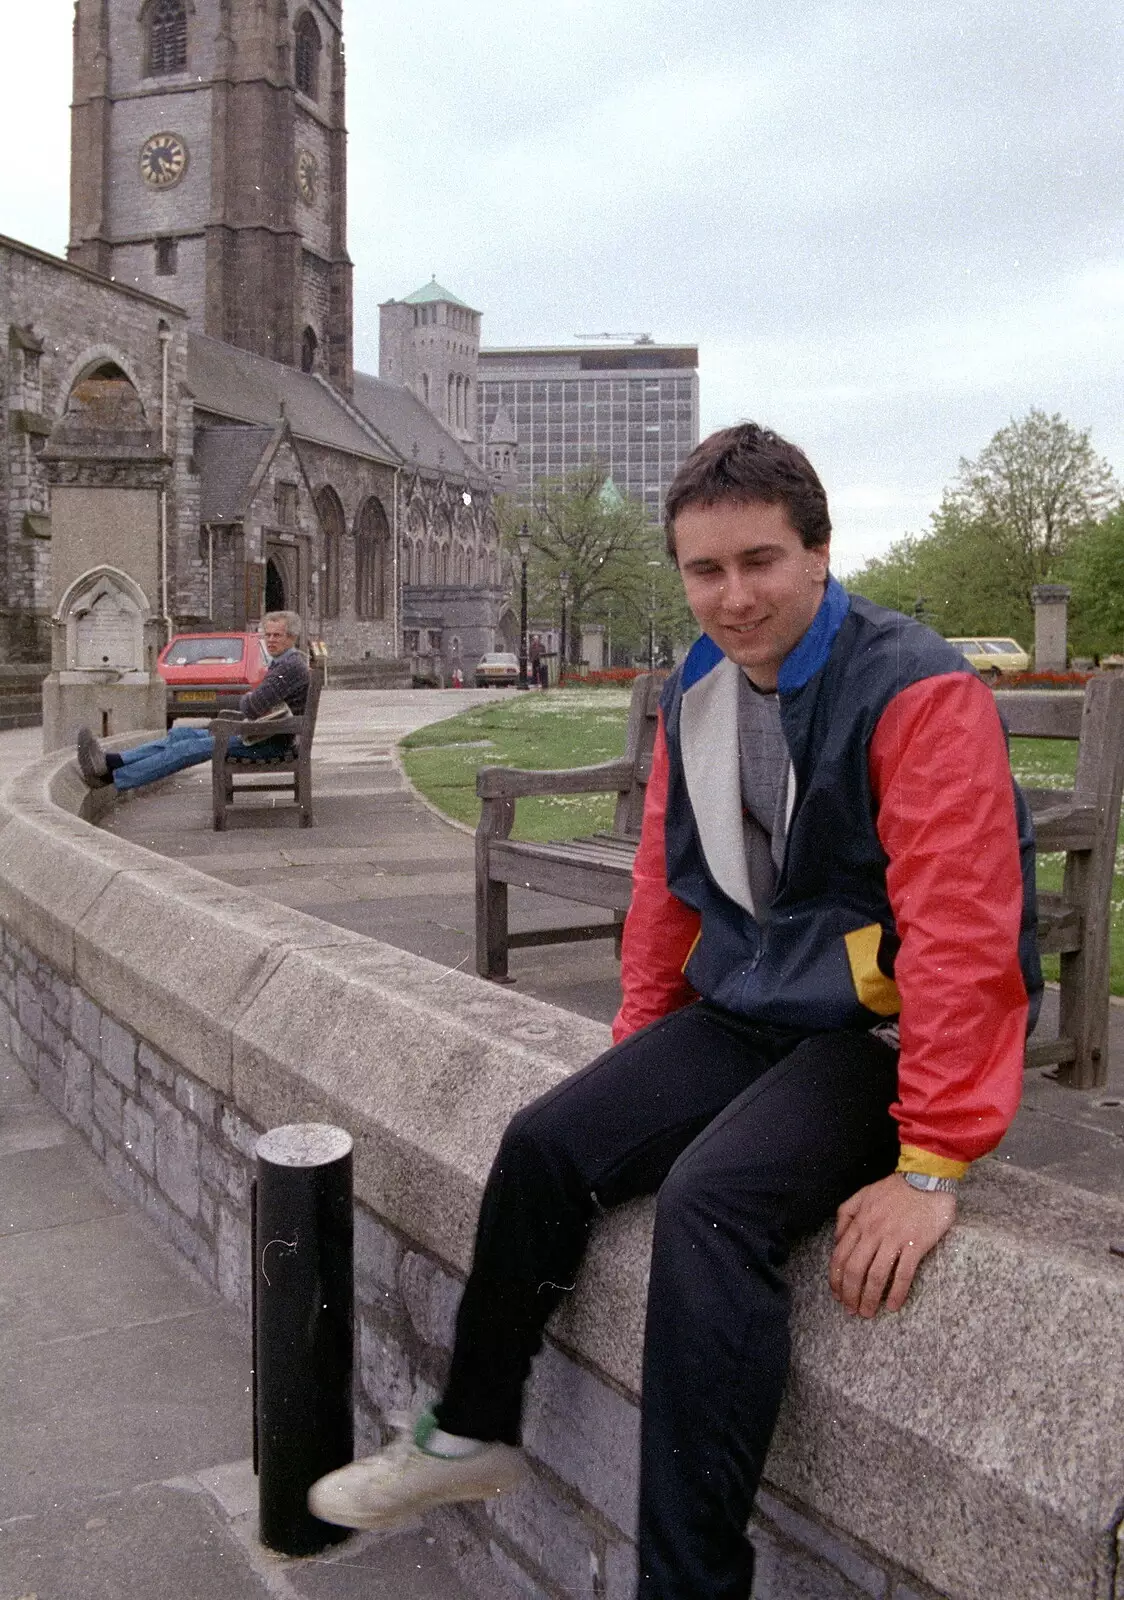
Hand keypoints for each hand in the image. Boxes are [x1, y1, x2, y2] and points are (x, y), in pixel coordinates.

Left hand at [829, 1173, 955, 1317]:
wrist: (927, 1177)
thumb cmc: (895, 1188)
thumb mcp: (863, 1194)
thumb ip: (846, 1214)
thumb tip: (837, 1239)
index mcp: (860, 1221)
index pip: (840, 1256)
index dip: (836, 1279)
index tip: (837, 1295)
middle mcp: (873, 1232)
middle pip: (854, 1270)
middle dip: (850, 1294)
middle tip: (852, 1310)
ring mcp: (894, 1239)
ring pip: (876, 1276)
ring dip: (869, 1298)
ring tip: (868, 1313)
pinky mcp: (915, 1244)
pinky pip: (903, 1274)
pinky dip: (897, 1293)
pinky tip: (893, 1306)